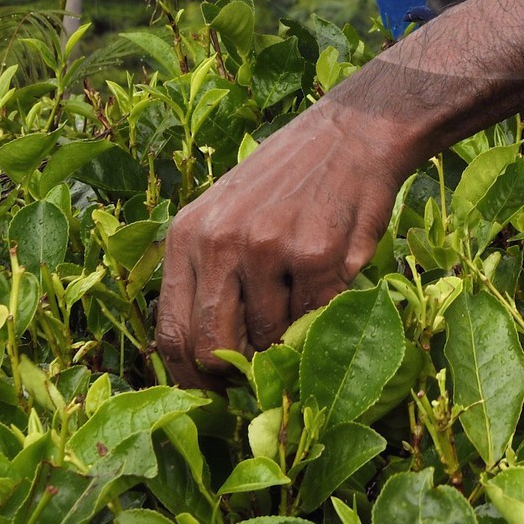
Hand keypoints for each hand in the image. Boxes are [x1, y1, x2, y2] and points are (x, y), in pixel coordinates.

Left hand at [154, 93, 414, 379]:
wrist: (353, 132)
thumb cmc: (288, 181)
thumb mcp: (226, 214)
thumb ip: (208, 276)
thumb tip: (201, 363)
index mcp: (186, 235)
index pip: (171, 336)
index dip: (192, 378)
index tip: (213, 392)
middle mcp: (218, 242)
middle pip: (211, 349)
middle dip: (238, 370)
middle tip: (263, 367)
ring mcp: (265, 247)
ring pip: (268, 338)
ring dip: (288, 329)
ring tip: (303, 283)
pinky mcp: (314, 254)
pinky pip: (313, 318)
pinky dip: (324, 308)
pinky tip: (329, 268)